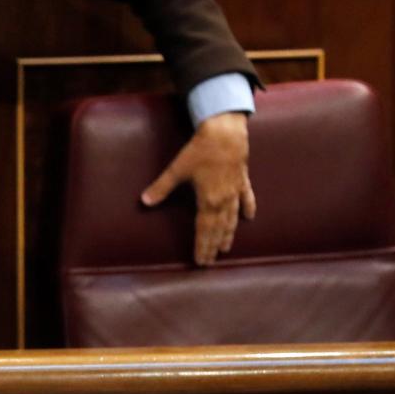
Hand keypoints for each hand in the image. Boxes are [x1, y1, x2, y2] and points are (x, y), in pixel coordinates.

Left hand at [140, 111, 254, 265]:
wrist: (226, 131)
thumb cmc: (200, 150)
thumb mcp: (177, 169)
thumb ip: (161, 188)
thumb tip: (144, 201)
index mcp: (208, 201)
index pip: (204, 231)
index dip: (202, 247)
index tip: (200, 261)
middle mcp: (224, 200)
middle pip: (218, 229)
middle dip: (213, 246)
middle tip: (210, 262)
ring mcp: (235, 191)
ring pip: (232, 218)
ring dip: (229, 234)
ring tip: (226, 249)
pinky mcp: (242, 180)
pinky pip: (247, 198)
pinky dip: (248, 208)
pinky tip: (249, 218)